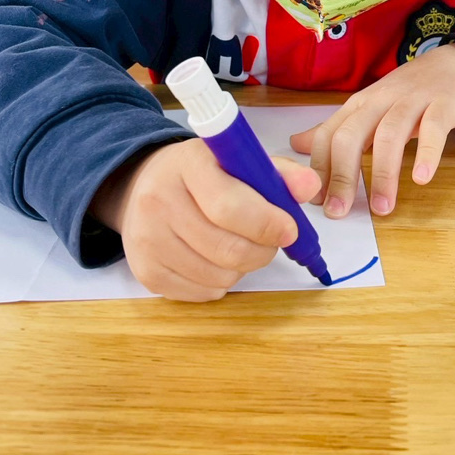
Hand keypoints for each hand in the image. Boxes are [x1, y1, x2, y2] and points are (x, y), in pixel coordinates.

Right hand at [90, 139, 320, 301]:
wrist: (144, 185)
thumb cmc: (205, 173)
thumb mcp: (239, 160)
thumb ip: (280, 173)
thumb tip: (311, 187)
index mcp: (188, 164)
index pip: (229, 206)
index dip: (267, 224)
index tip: (290, 229)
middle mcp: (159, 200)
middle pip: (227, 248)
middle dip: (262, 250)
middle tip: (271, 241)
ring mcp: (147, 238)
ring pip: (219, 276)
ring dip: (243, 267)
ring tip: (239, 244)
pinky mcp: (145, 271)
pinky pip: (202, 294)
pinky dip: (221, 283)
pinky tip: (215, 258)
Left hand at [290, 44, 454, 218]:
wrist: (448, 66)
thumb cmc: (403, 95)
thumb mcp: (365, 109)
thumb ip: (335, 130)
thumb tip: (297, 145)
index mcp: (358, 106)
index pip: (328, 135)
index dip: (320, 168)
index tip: (316, 201)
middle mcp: (379, 102)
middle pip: (352, 136)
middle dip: (342, 176)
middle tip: (339, 210)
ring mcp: (411, 102)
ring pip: (390, 135)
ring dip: (383, 174)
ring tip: (382, 207)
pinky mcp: (442, 106)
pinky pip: (433, 129)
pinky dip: (427, 154)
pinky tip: (421, 178)